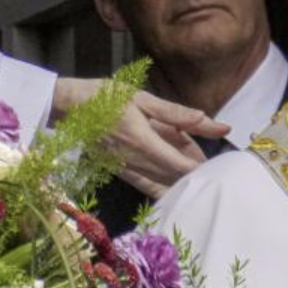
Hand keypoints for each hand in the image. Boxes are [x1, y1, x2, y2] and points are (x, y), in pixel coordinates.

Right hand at [52, 78, 230, 197]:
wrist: (68, 107)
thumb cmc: (106, 97)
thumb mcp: (143, 98)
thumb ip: (175, 113)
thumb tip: (205, 118)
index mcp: (143, 140)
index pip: (179, 165)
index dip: (200, 169)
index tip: (220, 168)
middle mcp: (135, 160)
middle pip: (173, 176)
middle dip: (195, 174)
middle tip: (216, 171)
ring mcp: (126, 169)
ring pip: (161, 183)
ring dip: (181, 180)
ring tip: (200, 175)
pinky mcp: (118, 172)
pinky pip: (146, 186)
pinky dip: (163, 188)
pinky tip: (176, 190)